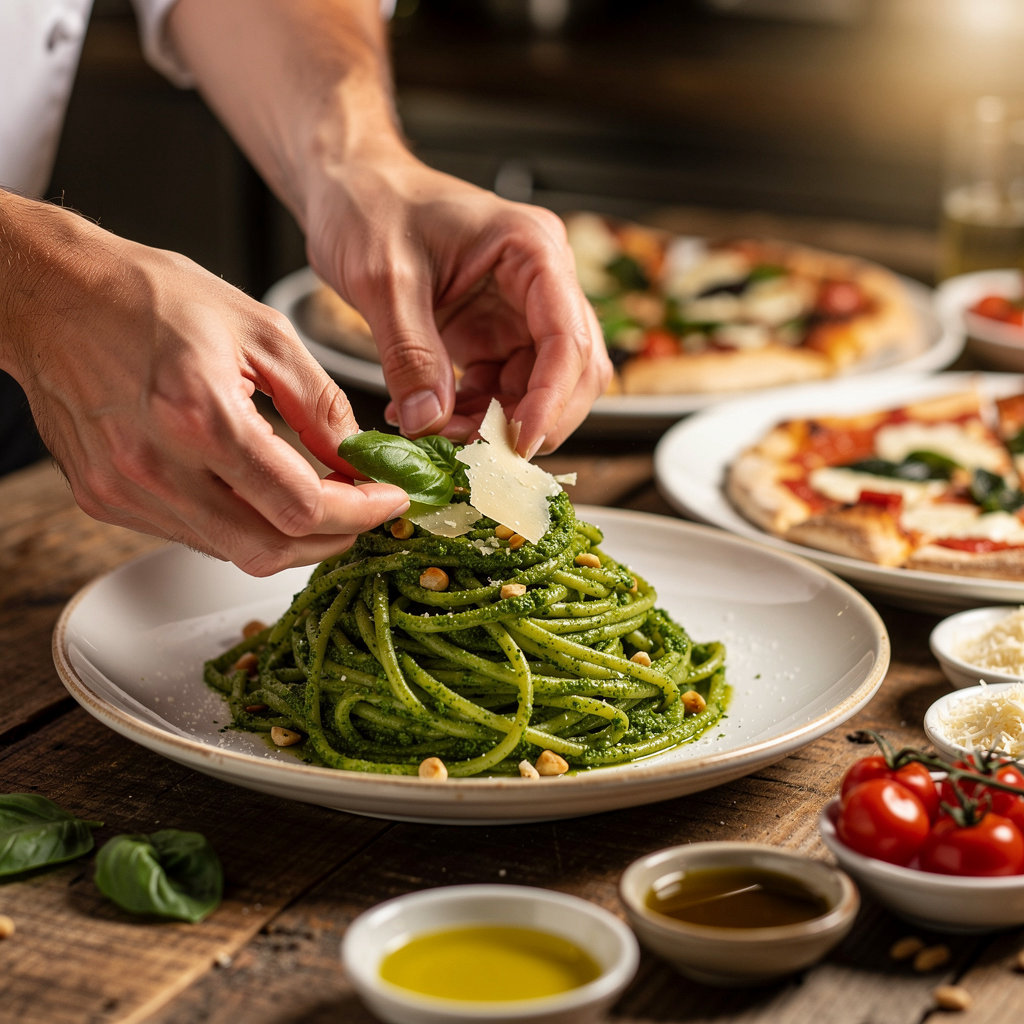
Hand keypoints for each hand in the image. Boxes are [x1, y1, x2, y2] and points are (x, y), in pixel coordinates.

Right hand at [0, 195, 408, 575]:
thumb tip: (360, 458)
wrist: (54, 295)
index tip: (388, 500)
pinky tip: (257, 491)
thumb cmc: (151, 297)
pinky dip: (239, 524)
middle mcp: (156, 467)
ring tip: (318, 499)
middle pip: (269, 550)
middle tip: (362, 512)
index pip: (300, 507)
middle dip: (332, 541)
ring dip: (287, 534)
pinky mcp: (105, 501)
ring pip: (232, 551)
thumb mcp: (260, 330)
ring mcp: (124, 492)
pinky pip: (192, 536)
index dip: (359, 514)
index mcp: (200, 416)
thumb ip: (320, 403)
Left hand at [304, 151, 611, 455]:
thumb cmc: (369, 206)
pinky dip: (472, 417)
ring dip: (499, 425)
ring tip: (441, 438)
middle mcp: (539, 283)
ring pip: (539, 389)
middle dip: (534, 418)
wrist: (348, 189)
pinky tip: (429, 422)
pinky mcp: (492, 335)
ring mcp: (518, 312)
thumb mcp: (382, 278)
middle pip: (573, 370)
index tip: (521, 443)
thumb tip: (429, 424)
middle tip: (482, 455)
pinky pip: (500, 391)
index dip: (553, 398)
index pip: (569, 336)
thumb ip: (409, 352)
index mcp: (531, 250)